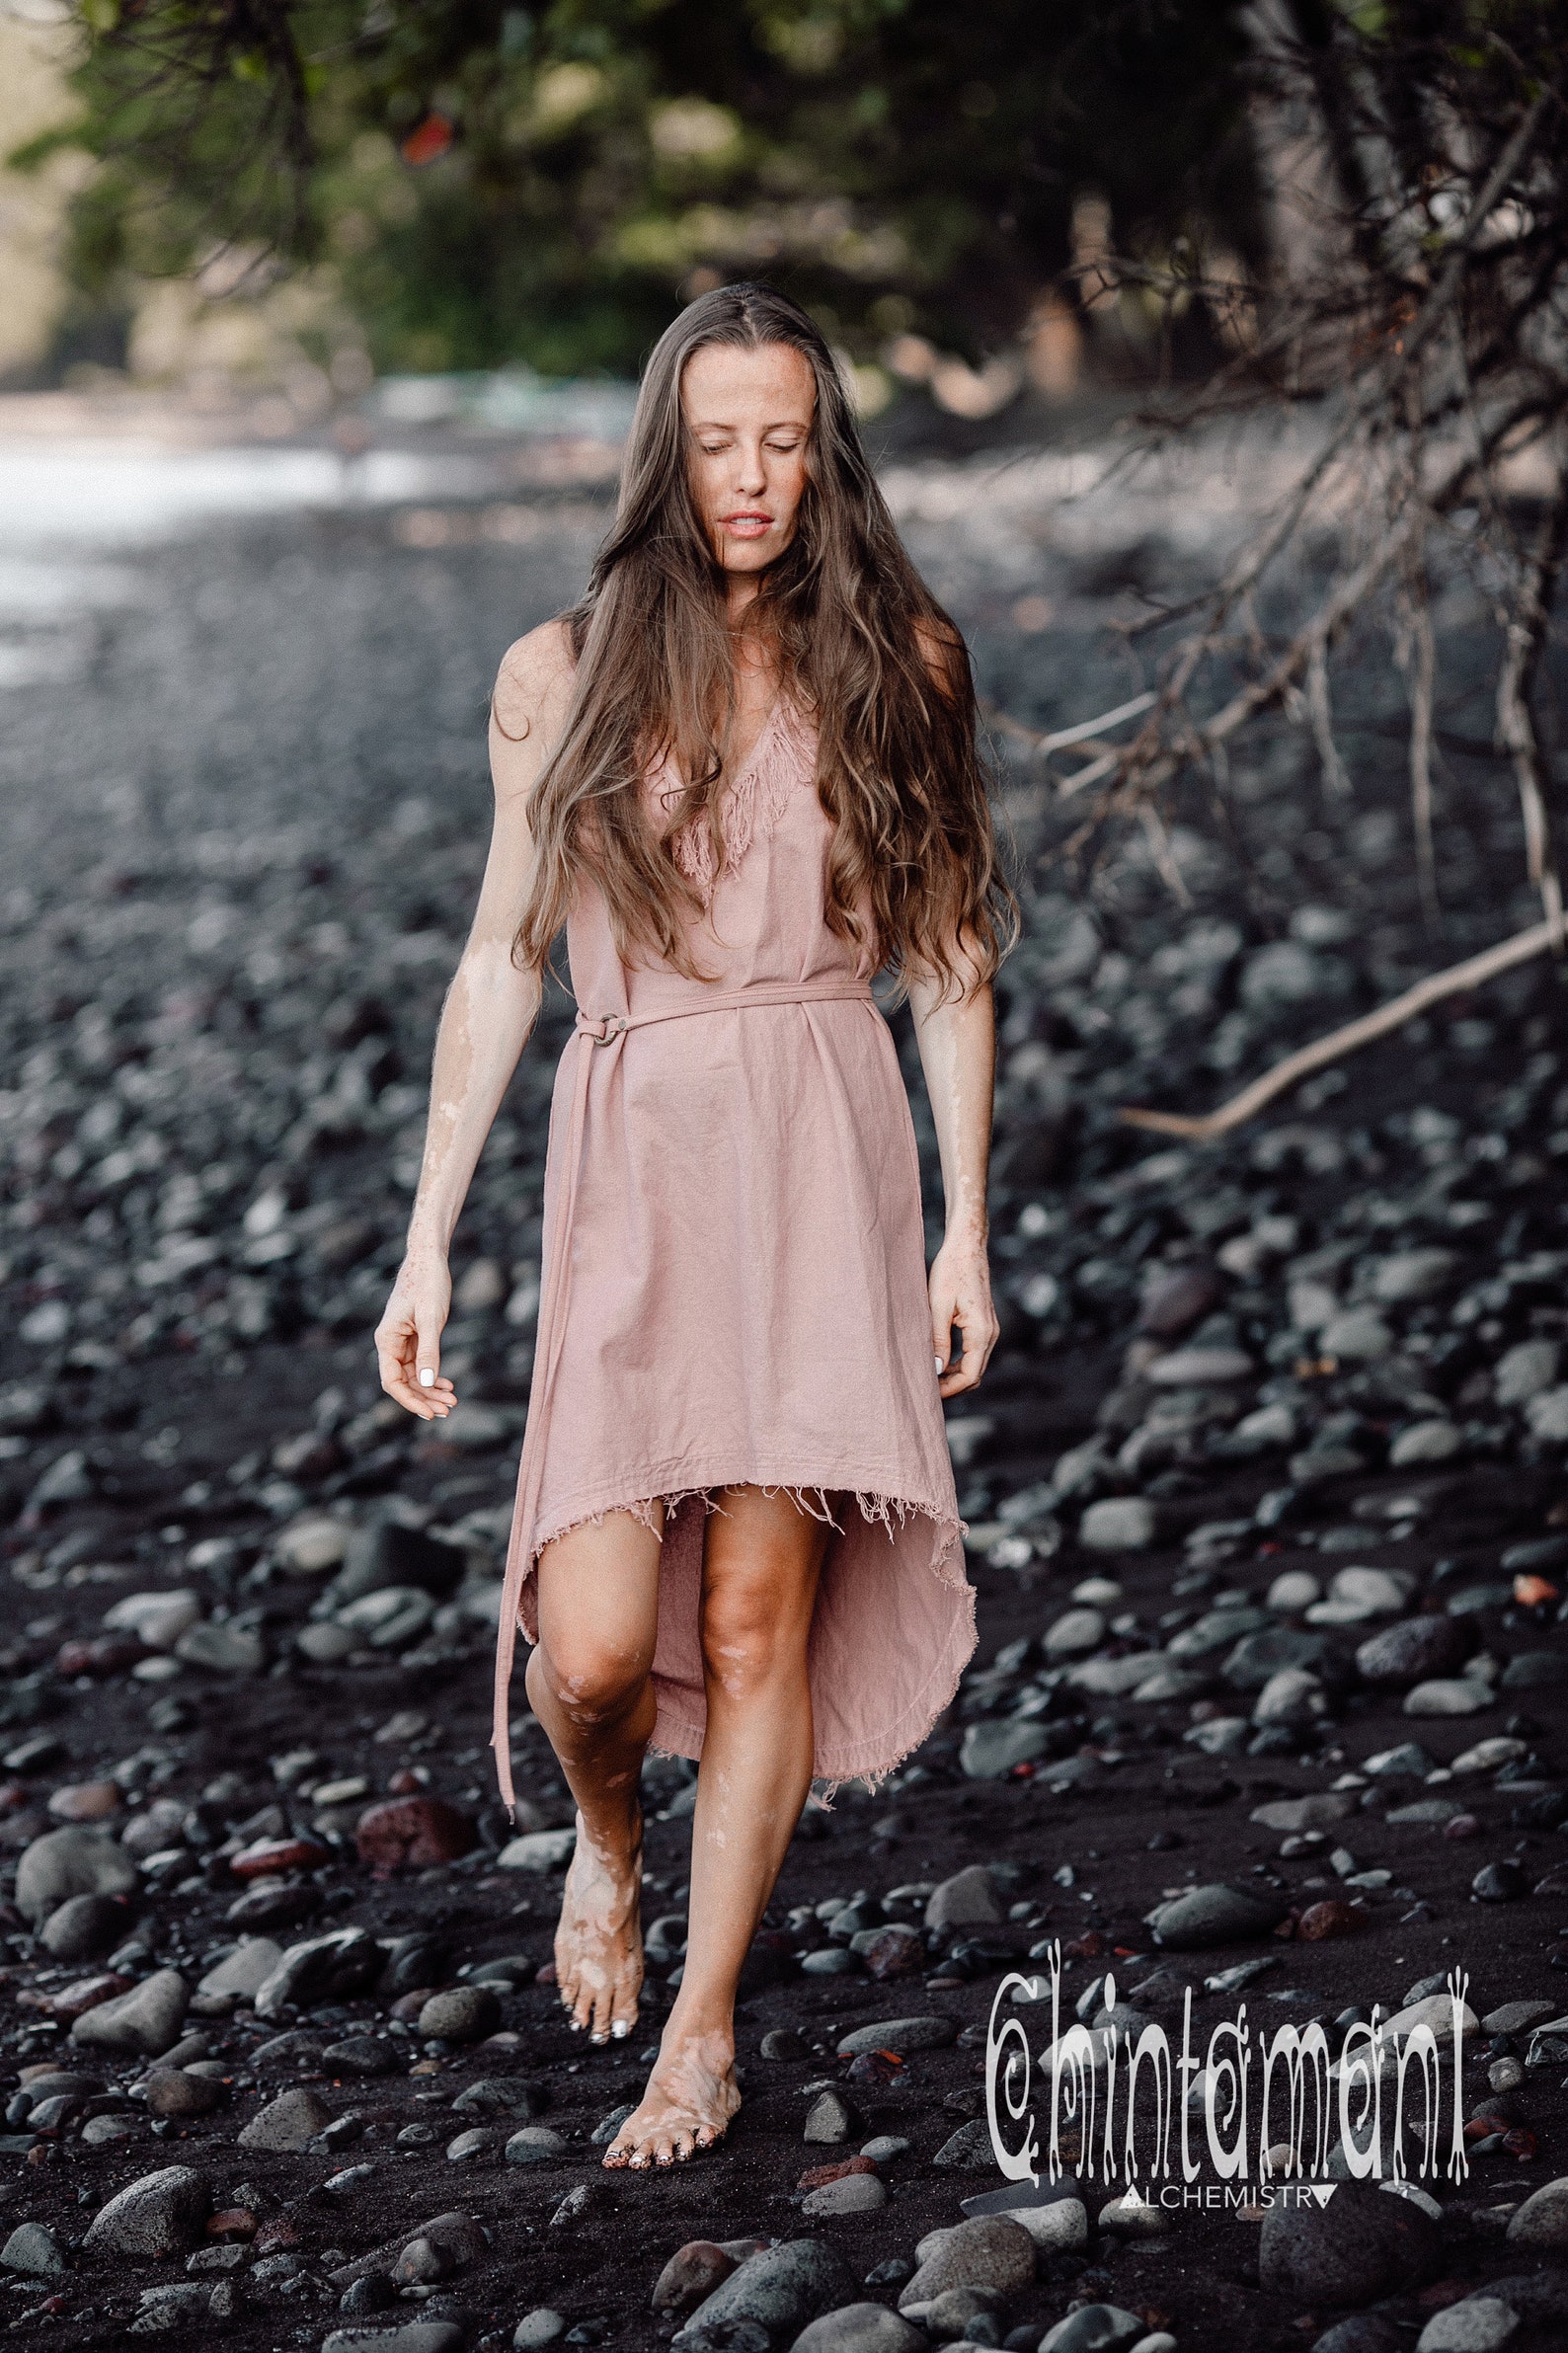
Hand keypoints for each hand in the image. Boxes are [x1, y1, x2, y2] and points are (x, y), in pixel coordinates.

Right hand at [376, 1251, 456, 1418]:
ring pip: (413, 1375)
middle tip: (448, 1409)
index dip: (409, 1400)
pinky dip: (433, 1375)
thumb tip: (427, 1382)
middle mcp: (390, 1343)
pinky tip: (448, 1384)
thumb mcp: (431, 1319)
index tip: (429, 1412)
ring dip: (431, 1390)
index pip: (392, 1381)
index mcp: (387, 1339)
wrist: (429, 1259)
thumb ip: (429, 1351)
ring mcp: (401, 1341)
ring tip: (452, 1400)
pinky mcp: (413, 1337)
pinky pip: (420, 1364)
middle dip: (424, 1398)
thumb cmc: (428, 1284)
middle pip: (403, 1382)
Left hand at [929, 1228, 997, 1397]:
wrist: (966, 1247)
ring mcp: (989, 1329)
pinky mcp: (984, 1324)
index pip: (970, 1375)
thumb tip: (934, 1371)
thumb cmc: (950, 1271)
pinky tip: (938, 1362)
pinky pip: (973, 1352)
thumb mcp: (938, 1306)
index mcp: (981, 1332)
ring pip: (974, 1365)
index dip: (949, 1389)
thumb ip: (938, 1340)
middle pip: (974, 1375)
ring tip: (929, 1377)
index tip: (928, 1393)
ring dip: (954, 1375)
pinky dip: (958, 1363)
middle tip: (925, 1389)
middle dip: (951, 1387)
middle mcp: (990, 1333)